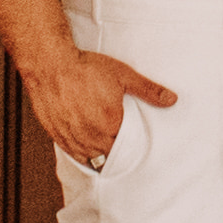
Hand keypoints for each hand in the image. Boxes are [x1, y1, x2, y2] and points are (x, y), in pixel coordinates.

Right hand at [29, 42, 181, 164]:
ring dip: (99, 155)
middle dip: (116, 152)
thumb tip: (171, 99)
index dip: (131, 146)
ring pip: (90, 158)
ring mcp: (72, 138)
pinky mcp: (57, 135)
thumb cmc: (86, 67)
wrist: (50, 64)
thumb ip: (148, 90)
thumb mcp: (123, 75)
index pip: (127, 147)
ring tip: (105, 149)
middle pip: (109, 155)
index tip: (134, 143)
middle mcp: (91, 136)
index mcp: (110, 124)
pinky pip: (73, 154)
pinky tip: (86, 148)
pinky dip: (81, 154)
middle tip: (121, 147)